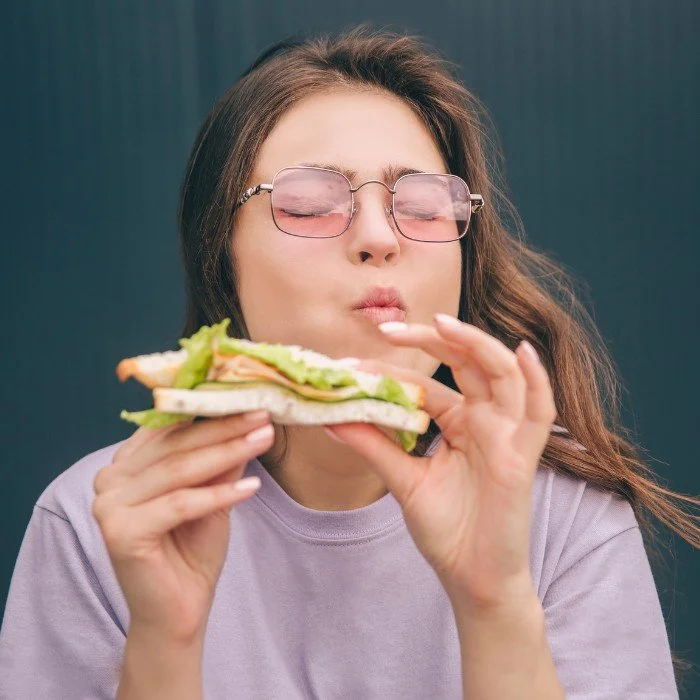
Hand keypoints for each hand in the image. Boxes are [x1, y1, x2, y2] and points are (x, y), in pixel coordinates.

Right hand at [92, 411, 273, 642]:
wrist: (177, 613)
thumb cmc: (192, 551)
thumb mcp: (213, 494)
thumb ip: (221, 459)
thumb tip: (248, 416)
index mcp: (126, 464)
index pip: (171, 427)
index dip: (213, 412)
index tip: (254, 400)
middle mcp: (109, 479)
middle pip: (176, 444)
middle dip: (225, 428)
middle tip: (264, 415)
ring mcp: (108, 505)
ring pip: (179, 470)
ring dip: (227, 452)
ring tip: (264, 440)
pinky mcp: (119, 532)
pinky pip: (179, 503)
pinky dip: (218, 494)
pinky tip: (251, 489)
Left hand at [324, 314, 556, 609]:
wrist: (472, 578)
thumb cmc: (445, 529)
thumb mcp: (402, 480)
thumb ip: (372, 445)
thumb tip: (330, 415)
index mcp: (460, 422)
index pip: (428, 381)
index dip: (391, 368)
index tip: (350, 364)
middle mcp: (485, 420)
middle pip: (467, 361)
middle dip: (432, 339)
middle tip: (389, 329)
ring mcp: (507, 434)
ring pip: (502, 373)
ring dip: (475, 343)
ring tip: (440, 323)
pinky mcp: (523, 456)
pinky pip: (539, 411)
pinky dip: (537, 379)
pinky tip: (523, 352)